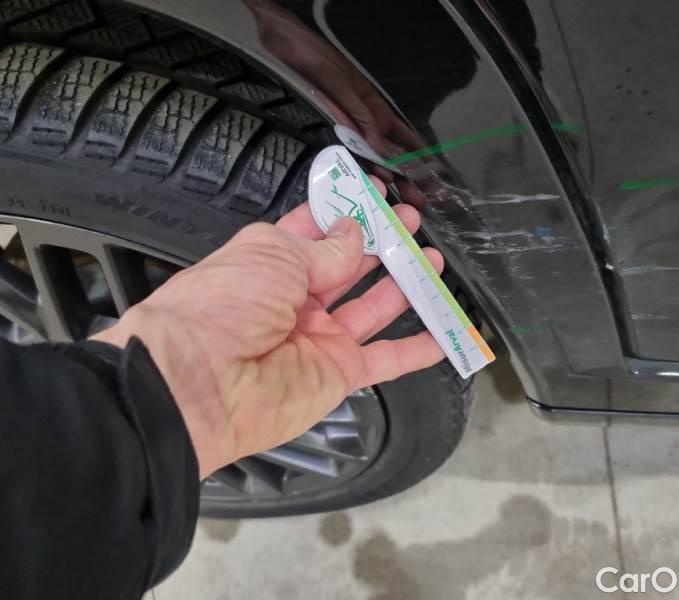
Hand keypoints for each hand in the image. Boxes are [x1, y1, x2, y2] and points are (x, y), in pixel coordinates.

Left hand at [93, 180, 443, 477]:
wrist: (201, 383)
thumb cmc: (224, 303)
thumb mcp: (273, 254)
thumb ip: (324, 247)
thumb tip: (354, 234)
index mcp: (272, 262)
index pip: (316, 230)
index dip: (347, 211)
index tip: (377, 192)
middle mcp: (298, 298)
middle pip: (351, 266)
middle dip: (383, 242)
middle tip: (413, 220)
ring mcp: (321, 337)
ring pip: (375, 308)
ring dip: (406, 286)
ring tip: (435, 260)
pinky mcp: (339, 373)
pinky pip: (387, 360)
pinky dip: (417, 350)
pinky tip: (444, 335)